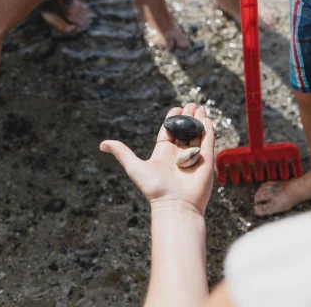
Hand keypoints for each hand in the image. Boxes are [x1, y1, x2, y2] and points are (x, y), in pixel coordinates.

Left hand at [100, 104, 214, 214]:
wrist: (176, 205)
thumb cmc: (154, 189)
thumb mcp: (134, 167)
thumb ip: (122, 153)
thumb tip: (102, 144)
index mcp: (163, 153)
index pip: (169, 132)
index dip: (172, 120)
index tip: (176, 108)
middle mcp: (179, 154)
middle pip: (184, 131)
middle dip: (187, 117)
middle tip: (191, 105)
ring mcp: (193, 157)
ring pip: (197, 135)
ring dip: (198, 121)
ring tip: (199, 108)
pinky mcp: (205, 161)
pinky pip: (208, 143)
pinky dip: (208, 131)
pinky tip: (206, 119)